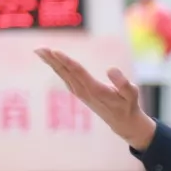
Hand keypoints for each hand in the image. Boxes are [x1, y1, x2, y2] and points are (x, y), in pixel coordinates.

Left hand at [36, 50, 155, 149]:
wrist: (122, 122)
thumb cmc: (128, 105)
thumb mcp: (132, 94)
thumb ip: (123, 83)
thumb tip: (110, 69)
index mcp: (96, 90)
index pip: (78, 73)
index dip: (66, 61)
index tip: (54, 51)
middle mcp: (84, 91)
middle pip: (66, 72)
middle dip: (52, 60)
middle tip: (38, 49)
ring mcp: (79, 92)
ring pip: (63, 74)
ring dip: (50, 62)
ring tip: (39, 50)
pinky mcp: (79, 92)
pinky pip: (65, 77)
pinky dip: (56, 67)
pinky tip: (50, 60)